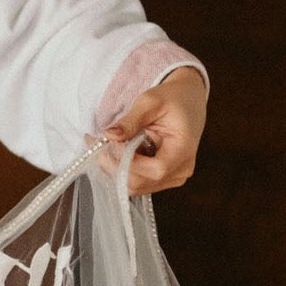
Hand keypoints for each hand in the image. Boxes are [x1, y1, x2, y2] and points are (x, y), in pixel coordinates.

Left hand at [99, 66, 207, 196]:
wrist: (187, 100)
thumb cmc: (172, 99)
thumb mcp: (149, 102)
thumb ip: (130, 121)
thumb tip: (109, 135)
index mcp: (183, 151)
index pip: (155, 170)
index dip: (128, 162)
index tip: (110, 143)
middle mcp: (180, 170)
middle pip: (141, 183)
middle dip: (114, 166)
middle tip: (98, 145)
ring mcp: (172, 177)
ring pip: (135, 186)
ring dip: (114, 168)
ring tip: (104, 146)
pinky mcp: (163, 177)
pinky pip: (136, 181)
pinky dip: (120, 169)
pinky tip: (115, 151)